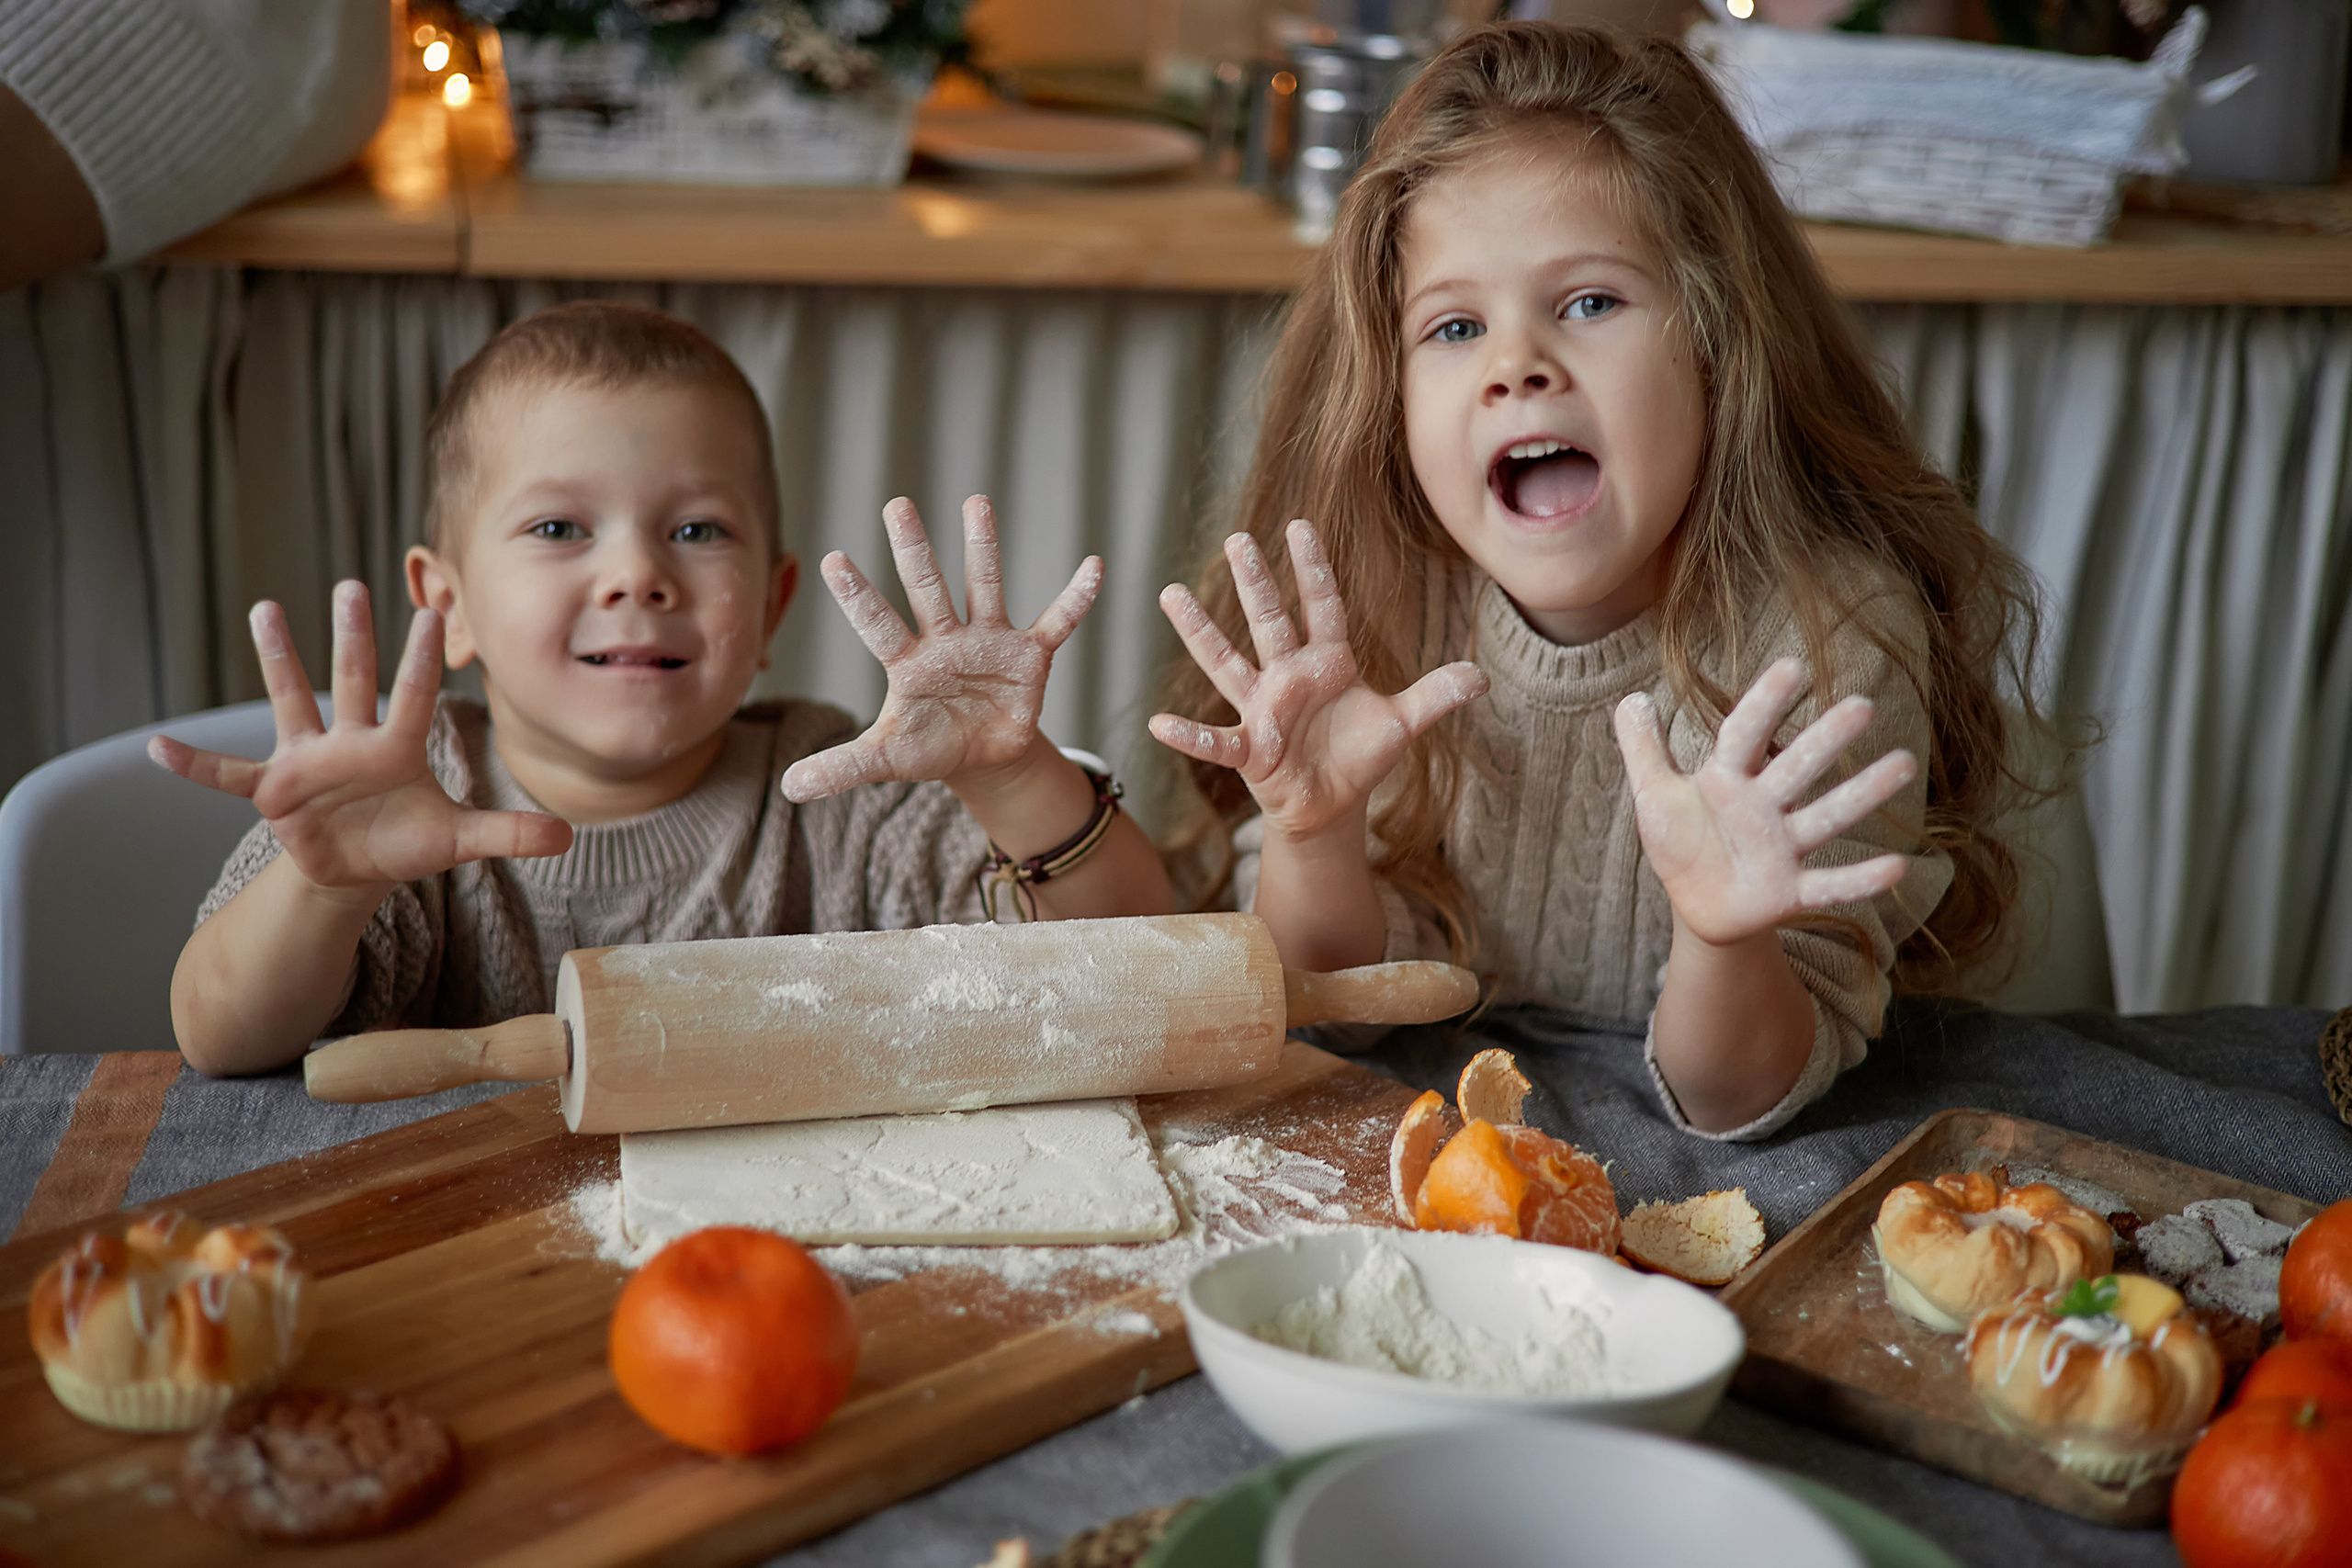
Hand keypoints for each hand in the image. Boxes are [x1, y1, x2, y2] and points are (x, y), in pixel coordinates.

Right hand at [148, 581, 571, 899]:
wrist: (359, 867)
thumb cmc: (407, 840)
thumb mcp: (459, 841)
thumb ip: (508, 833)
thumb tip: (570, 837)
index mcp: (399, 749)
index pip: (415, 697)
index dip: (422, 659)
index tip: (432, 613)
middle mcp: (352, 742)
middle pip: (353, 680)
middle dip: (352, 636)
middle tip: (353, 582)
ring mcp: (309, 761)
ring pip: (291, 701)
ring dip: (279, 660)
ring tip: (265, 609)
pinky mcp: (274, 791)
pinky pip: (227, 777)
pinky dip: (195, 766)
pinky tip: (156, 748)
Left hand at [782, 496, 1099, 802]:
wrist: (983, 755)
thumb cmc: (929, 745)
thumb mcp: (886, 758)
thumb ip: (842, 766)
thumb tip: (788, 788)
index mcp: (907, 661)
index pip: (877, 624)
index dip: (857, 596)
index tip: (830, 560)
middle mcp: (945, 639)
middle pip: (926, 588)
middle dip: (913, 549)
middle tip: (895, 503)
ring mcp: (988, 641)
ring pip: (984, 586)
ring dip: (982, 547)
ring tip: (975, 502)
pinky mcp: (1030, 654)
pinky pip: (1056, 622)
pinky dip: (1075, 598)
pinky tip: (1092, 567)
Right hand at [1148, 520, 1486, 841]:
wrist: (1330, 804)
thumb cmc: (1358, 756)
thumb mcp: (1402, 725)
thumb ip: (1436, 696)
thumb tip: (1483, 677)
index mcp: (1328, 662)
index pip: (1322, 606)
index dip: (1313, 568)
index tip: (1299, 525)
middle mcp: (1289, 676)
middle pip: (1269, 620)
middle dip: (1254, 580)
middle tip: (1236, 538)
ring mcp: (1263, 708)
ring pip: (1226, 661)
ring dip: (1200, 631)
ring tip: (1170, 594)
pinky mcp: (1249, 748)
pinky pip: (1216, 739)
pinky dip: (1190, 735)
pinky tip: (1160, 725)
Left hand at [1613, 657, 1916, 947]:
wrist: (1697, 904)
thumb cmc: (1682, 839)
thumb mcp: (1654, 795)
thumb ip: (1643, 748)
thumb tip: (1632, 697)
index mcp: (1729, 778)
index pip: (1745, 733)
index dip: (1763, 704)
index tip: (1792, 667)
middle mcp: (1764, 806)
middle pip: (1797, 768)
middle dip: (1826, 740)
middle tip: (1863, 705)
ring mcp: (1783, 847)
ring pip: (1826, 816)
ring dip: (1862, 794)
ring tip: (1902, 763)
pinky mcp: (1792, 891)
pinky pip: (1830, 885)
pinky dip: (1860, 879)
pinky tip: (1898, 867)